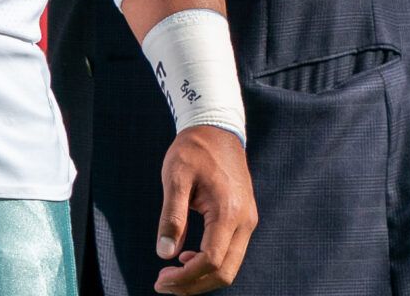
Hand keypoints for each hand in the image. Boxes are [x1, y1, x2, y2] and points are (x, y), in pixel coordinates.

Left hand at [154, 124, 257, 293]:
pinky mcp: (245, 220)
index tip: (160, 280)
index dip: (185, 278)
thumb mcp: (175, 177)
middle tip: (163, 283)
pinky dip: (210, 264)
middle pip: (224, 272)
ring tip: (172, 273)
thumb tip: (164, 253)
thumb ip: (171, 216)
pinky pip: (231, 253)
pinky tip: (187, 257)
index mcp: (228, 211)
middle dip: (193, 284)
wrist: (217, 129)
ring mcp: (248, 221)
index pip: (210, 260)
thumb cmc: (193, 150)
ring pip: (230, 266)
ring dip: (201, 277)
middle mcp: (245, 221)